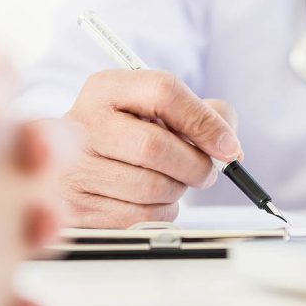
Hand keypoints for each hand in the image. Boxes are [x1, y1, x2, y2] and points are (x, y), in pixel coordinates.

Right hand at [61, 70, 240, 226]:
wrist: (82, 165)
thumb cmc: (134, 136)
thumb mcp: (164, 111)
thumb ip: (207, 115)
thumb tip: (230, 150)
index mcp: (107, 88)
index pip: (164, 91)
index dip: (204, 121)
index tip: (228, 147)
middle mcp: (82, 124)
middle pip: (155, 147)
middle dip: (195, 166)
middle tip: (205, 172)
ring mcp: (74, 168)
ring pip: (151, 187)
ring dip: (177, 191)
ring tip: (172, 182)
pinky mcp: (77, 208)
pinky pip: (139, 217)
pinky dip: (161, 213)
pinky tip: (153, 201)